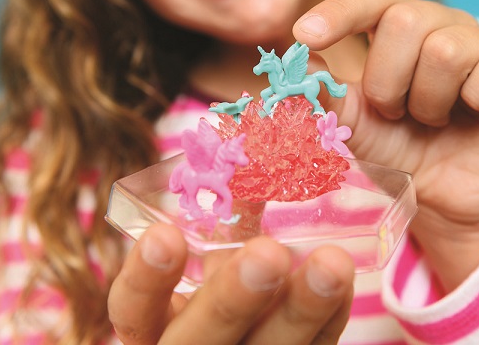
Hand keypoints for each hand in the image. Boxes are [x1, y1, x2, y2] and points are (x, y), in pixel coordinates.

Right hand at [109, 223, 354, 343]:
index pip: (133, 312)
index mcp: (155, 326)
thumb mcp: (213, 261)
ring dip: (300, 309)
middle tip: (267, 254)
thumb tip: (253, 152)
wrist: (254, 331)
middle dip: (232, 299)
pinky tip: (345, 280)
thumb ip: (224, 223)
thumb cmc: (225, 287)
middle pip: (201, 343)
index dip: (146, 279)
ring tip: (331, 263)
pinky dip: (331, 316)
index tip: (163, 234)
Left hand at [294, 0, 478, 290]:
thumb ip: (329, 96)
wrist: (445, 200)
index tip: (305, 34)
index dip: (339, 12)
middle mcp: (445, 25)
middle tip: (397, 113)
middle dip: (388, 80)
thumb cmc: (401, 151)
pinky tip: (477, 113)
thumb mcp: (355, 127)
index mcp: (400, 28)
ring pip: (447, 47)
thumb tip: (301, 64)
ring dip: (429, 100)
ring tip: (433, 120)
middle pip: (406, 19)